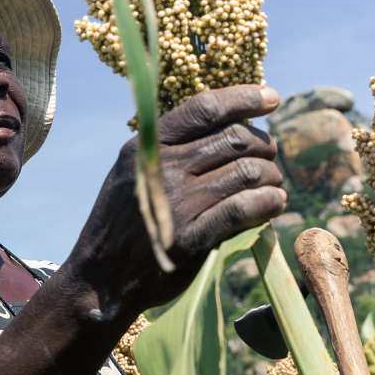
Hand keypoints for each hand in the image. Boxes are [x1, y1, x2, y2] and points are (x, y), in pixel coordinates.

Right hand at [65, 85, 286, 316]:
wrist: (101, 276)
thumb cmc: (126, 220)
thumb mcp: (137, 172)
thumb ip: (174, 148)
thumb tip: (234, 126)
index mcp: (148, 145)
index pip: (205, 109)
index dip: (244, 99)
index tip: (271, 98)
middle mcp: (163, 168)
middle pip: (235, 139)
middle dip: (265, 145)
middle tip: (270, 157)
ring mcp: (177, 203)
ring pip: (248, 171)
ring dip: (271, 177)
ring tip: (272, 185)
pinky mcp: (191, 237)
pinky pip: (244, 209)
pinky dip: (268, 203)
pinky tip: (273, 205)